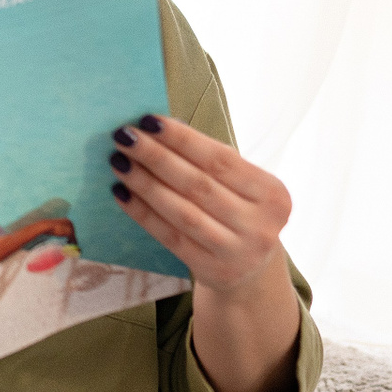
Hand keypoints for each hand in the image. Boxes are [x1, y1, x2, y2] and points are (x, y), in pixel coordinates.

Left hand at [108, 115, 288, 294]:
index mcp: (273, 194)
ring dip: (145, 183)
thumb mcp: (243, 187)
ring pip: (182, 211)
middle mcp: (261, 225)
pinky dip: (142, 212)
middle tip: (125, 136)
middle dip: (156, 156)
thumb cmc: (239, 212)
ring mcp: (238, 252)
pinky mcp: (213, 271)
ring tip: (118, 161)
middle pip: (198, 184)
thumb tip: (157, 128)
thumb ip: (210, 160)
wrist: (252, 272)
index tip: (148, 120)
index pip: (220, 159)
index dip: (182, 138)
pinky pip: (169, 237)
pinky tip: (121, 193)